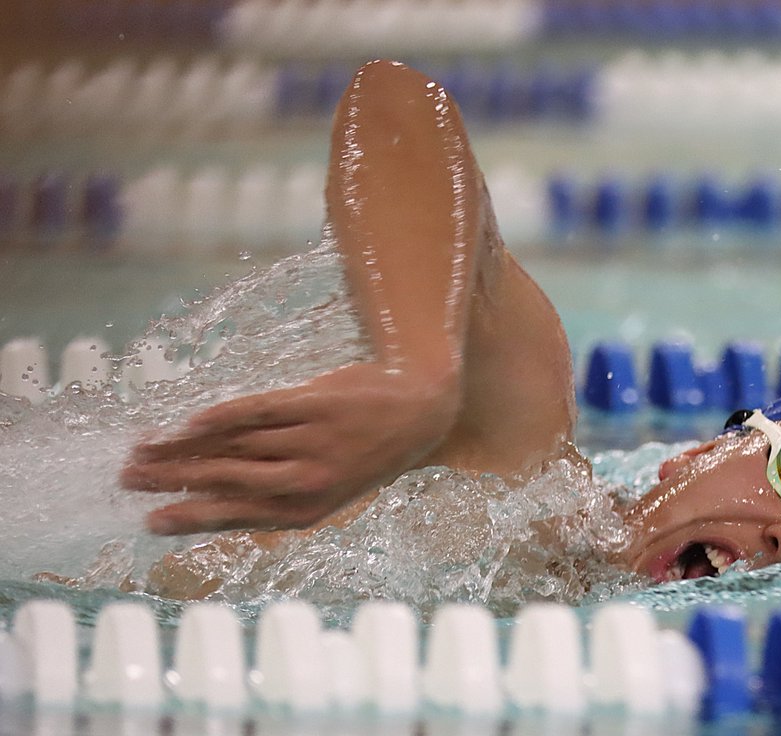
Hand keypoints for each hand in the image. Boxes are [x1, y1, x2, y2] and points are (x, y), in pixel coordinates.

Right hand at [122, 363, 460, 534]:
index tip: (150, 521)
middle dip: (172, 479)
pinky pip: (260, 410)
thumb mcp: (327, 486)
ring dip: (183, 447)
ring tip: (144, 447)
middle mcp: (306, 480)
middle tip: (128, 477)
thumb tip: (214, 491)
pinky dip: (223, 416)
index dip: (190, 518)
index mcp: (306, 509)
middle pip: (225, 479)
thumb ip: (276, 489)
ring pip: (234, 446)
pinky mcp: (316, 403)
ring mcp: (311, 441)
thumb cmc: (365, 451)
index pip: (236, 515)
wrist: (419, 411)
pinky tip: (192, 422)